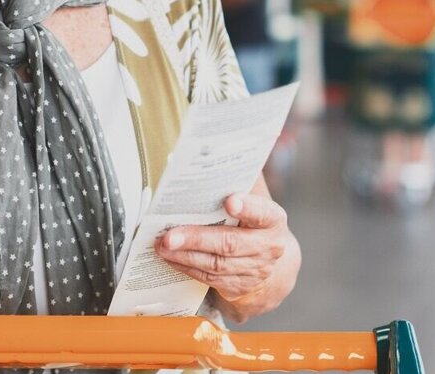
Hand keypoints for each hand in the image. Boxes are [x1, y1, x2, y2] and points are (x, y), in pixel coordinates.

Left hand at [156, 192, 298, 322]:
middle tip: (169, 235)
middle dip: (197, 239)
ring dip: (184, 256)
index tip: (229, 201)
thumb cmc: (253, 220)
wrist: (270, 262)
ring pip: (215, 264)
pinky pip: (208, 278)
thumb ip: (241, 179)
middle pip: (230, 244)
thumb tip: (219, 148)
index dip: (247, 207)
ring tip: (161, 245)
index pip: (262, 213)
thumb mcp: (254, 198)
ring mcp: (253, 270)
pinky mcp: (238, 286)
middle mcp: (267, 247)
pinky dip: (186, 267)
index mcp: (273, 220)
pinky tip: (170, 257)